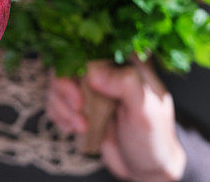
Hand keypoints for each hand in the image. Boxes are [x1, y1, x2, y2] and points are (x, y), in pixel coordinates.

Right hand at [46, 61, 186, 181]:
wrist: (144, 167)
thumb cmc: (154, 136)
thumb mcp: (148, 110)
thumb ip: (127, 85)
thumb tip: (94, 72)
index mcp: (127, 59)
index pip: (95, 41)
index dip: (80, 56)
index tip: (83, 81)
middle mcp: (105, 67)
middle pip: (68, 60)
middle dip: (65, 86)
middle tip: (78, 107)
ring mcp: (90, 86)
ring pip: (57, 81)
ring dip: (61, 105)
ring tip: (81, 126)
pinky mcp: (78, 104)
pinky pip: (55, 101)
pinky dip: (59, 116)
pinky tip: (76, 129)